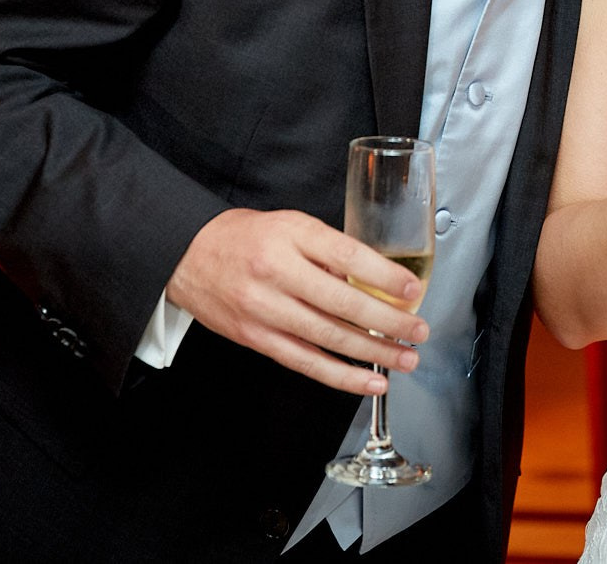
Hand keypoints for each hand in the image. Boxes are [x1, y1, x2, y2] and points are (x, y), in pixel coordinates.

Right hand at [165, 207, 431, 395]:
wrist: (188, 255)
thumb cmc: (245, 237)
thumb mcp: (291, 225)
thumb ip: (329, 250)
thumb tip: (375, 281)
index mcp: (291, 236)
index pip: (348, 256)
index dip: (385, 276)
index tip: (413, 290)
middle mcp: (277, 272)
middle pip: (343, 303)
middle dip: (389, 322)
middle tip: (419, 330)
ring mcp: (265, 310)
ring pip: (329, 338)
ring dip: (373, 353)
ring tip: (405, 359)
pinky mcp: (257, 339)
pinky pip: (306, 362)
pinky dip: (341, 376)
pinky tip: (369, 381)